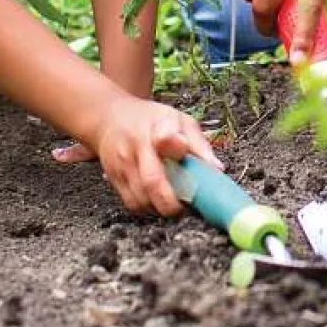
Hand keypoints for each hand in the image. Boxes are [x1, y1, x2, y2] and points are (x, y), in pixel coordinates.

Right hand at [91, 97, 220, 214]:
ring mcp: (121, 165)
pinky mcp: (113, 180)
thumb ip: (197, 142)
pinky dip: (149, 209)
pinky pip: (133, 204)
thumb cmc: (150, 119)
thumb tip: (217, 169)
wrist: (109, 118)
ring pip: (142, 199)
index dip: (180, 154)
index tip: (195, 170)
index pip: (166, 138)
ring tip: (178, 203)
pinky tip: (160, 201)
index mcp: (156, 126)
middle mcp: (135, 147)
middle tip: (191, 205)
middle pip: (152, 182)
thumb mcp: (179, 119)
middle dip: (175, 202)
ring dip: (162, 208)